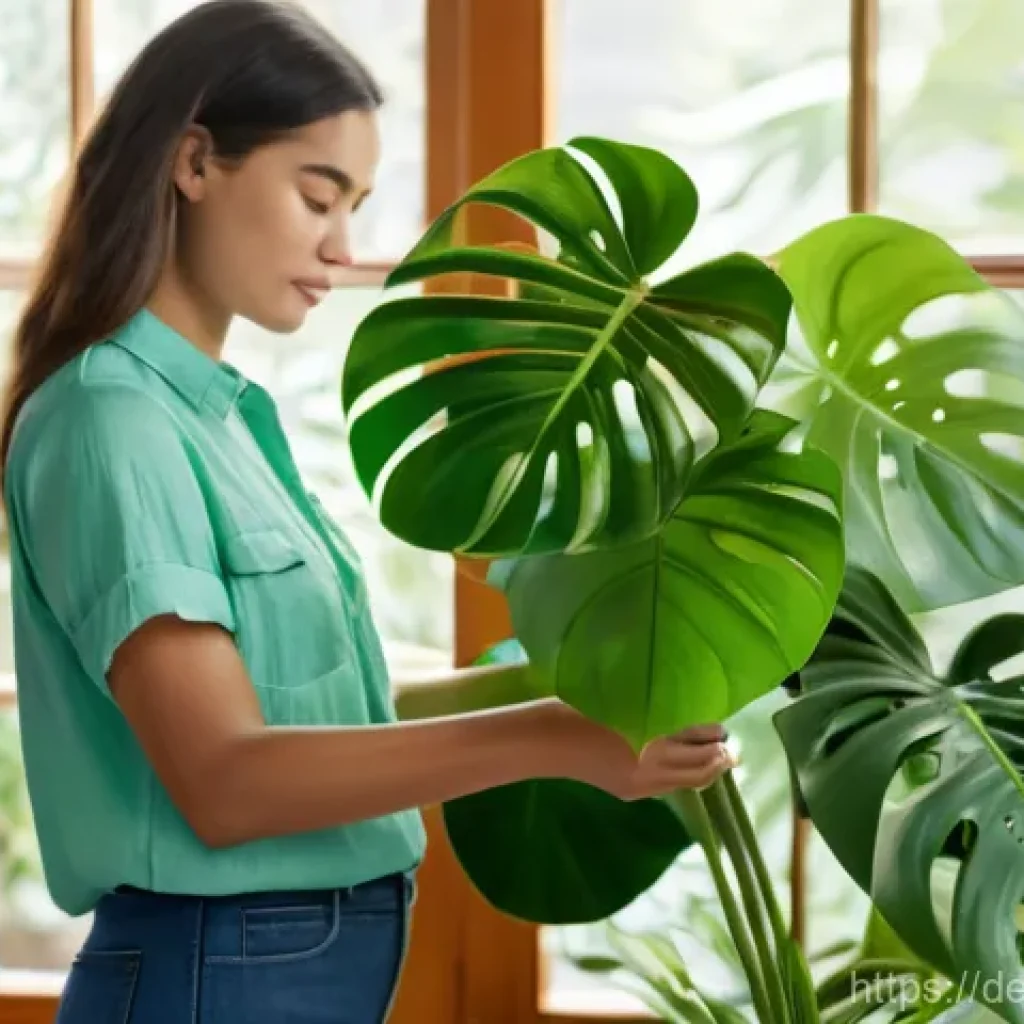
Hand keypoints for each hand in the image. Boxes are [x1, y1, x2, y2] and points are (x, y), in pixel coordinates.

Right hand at [544, 700, 735, 800]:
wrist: (545, 741)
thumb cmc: (577, 707)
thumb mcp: (622, 698)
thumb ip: (656, 706)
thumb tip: (690, 712)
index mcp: (649, 734)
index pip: (698, 733)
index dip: (715, 730)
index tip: (723, 723)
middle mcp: (652, 764)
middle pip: (703, 764)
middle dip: (721, 754)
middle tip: (732, 744)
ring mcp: (643, 783)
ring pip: (691, 780)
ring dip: (708, 768)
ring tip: (720, 756)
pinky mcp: (632, 792)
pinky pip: (671, 786)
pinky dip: (686, 774)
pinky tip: (686, 763)